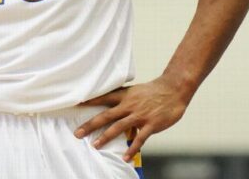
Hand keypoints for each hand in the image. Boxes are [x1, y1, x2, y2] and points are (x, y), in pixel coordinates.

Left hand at [73, 77, 188, 161]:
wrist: (174, 90)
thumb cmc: (154, 91)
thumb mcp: (135, 91)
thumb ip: (123, 99)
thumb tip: (111, 106)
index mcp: (125, 96)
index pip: (103, 98)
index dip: (89, 101)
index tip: (75, 105)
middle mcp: (129, 105)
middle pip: (106, 115)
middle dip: (90, 125)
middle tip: (78, 133)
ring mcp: (139, 115)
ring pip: (118, 127)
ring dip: (105, 137)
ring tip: (95, 146)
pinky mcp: (150, 124)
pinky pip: (139, 139)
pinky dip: (132, 149)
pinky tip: (125, 157)